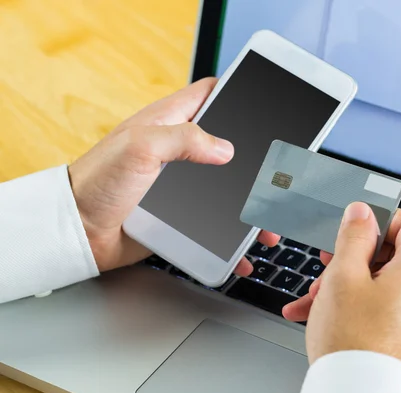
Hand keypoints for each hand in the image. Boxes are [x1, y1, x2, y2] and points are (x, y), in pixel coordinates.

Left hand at [68, 78, 278, 272]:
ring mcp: (183, 183)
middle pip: (229, 144)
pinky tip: (244, 249)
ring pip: (228, 187)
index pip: (209, 95)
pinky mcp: (182, 213)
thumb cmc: (97, 182)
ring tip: (268, 221)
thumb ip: (184, 138)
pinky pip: (215, 221)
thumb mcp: (139, 147)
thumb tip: (226, 149)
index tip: (263, 102)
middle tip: (277, 172)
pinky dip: (231, 235)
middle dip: (255, 159)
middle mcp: (179, 150)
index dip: (235, 93)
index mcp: (169, 122)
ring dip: (250, 203)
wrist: (79, 231)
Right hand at [283, 202, 400, 366]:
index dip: (380, 218)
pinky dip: (352, 300)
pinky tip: (317, 311)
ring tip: (315, 296)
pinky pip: (380, 301)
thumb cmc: (354, 341)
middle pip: (392, 251)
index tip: (354, 225)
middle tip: (327, 263)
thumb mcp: (344, 276)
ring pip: (380, 278)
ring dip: (345, 280)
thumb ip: (353, 236)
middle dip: (352, 255)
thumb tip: (362, 212)